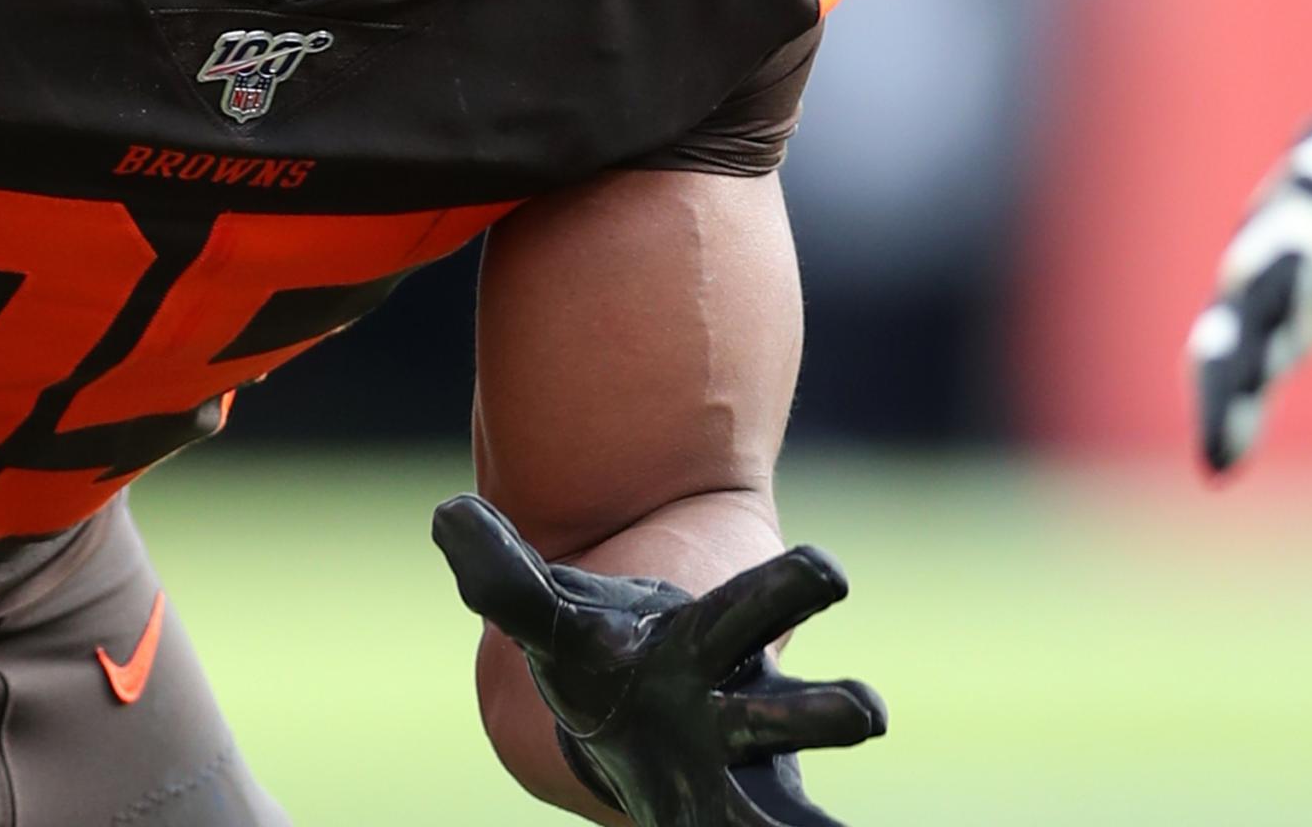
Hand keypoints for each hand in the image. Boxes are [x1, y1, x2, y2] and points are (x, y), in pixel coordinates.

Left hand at [431, 496, 885, 826]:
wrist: (625, 718)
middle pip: (796, 712)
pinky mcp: (724, 826)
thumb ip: (502, 576)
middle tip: (866, 711)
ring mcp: (744, 784)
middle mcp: (744, 715)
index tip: (827, 572)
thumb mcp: (549, 618)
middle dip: (830, 712)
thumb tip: (446, 516)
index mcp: (707, 644)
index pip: (758, 601)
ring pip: (788, 817)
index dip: (792, 585)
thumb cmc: (600, 656)